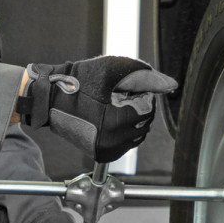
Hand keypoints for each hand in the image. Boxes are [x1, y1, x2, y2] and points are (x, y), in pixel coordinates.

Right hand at [17, 56, 176, 161]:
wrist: (52, 98)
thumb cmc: (80, 80)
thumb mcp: (115, 69)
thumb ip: (146, 76)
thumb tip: (171, 85)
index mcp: (116, 121)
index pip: (148, 111)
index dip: (143, 96)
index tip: (128, 89)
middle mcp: (112, 140)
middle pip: (143, 125)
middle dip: (138, 109)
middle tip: (120, 97)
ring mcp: (106, 149)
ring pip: (136, 136)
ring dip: (132, 121)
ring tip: (114, 108)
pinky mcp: (101, 153)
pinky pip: (124, 144)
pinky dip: (123, 132)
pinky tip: (110, 119)